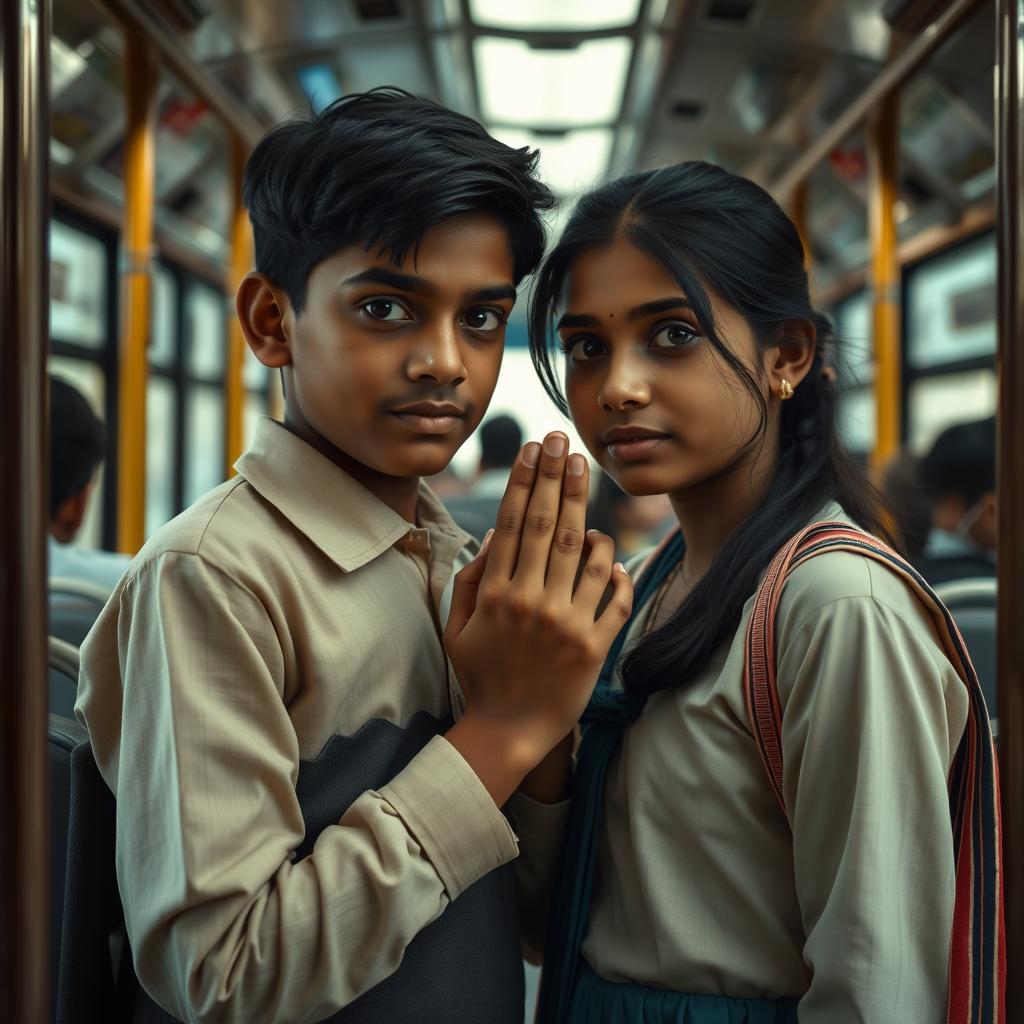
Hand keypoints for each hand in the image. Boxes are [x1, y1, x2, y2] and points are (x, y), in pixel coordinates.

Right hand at [444, 432, 632, 800]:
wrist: (509, 731)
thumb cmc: (480, 675)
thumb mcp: (459, 627)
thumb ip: (472, 579)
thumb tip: (494, 534)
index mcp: (498, 594)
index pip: (513, 522)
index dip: (526, 480)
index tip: (535, 447)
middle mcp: (533, 602)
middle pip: (549, 526)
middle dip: (558, 478)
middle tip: (565, 441)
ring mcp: (568, 624)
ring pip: (585, 554)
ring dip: (590, 516)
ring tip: (586, 482)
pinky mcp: (595, 646)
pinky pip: (614, 598)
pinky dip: (615, 572)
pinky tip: (607, 554)